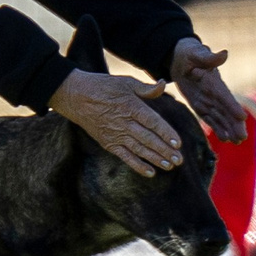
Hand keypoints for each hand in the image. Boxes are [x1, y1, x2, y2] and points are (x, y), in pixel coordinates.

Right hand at [48, 69, 184, 173]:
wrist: (75, 97)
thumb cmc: (103, 86)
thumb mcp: (125, 82)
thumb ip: (146, 89)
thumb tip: (163, 85)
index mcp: (131, 106)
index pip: (153, 122)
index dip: (166, 133)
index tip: (178, 143)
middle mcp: (124, 122)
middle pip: (148, 139)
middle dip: (165, 150)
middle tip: (179, 160)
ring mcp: (115, 134)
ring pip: (139, 149)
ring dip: (155, 159)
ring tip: (170, 166)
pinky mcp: (108, 142)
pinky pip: (125, 156)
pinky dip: (137, 165)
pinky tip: (150, 172)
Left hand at [168, 38, 248, 142]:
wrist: (180, 59)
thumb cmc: (189, 53)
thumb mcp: (196, 53)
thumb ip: (209, 57)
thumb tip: (224, 53)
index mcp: (214, 81)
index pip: (224, 95)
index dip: (232, 106)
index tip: (241, 117)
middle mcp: (214, 93)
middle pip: (226, 110)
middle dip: (235, 123)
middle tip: (243, 137)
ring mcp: (208, 100)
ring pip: (221, 117)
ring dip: (229, 129)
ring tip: (237, 141)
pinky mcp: (201, 106)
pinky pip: (210, 119)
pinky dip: (218, 128)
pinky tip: (226, 139)